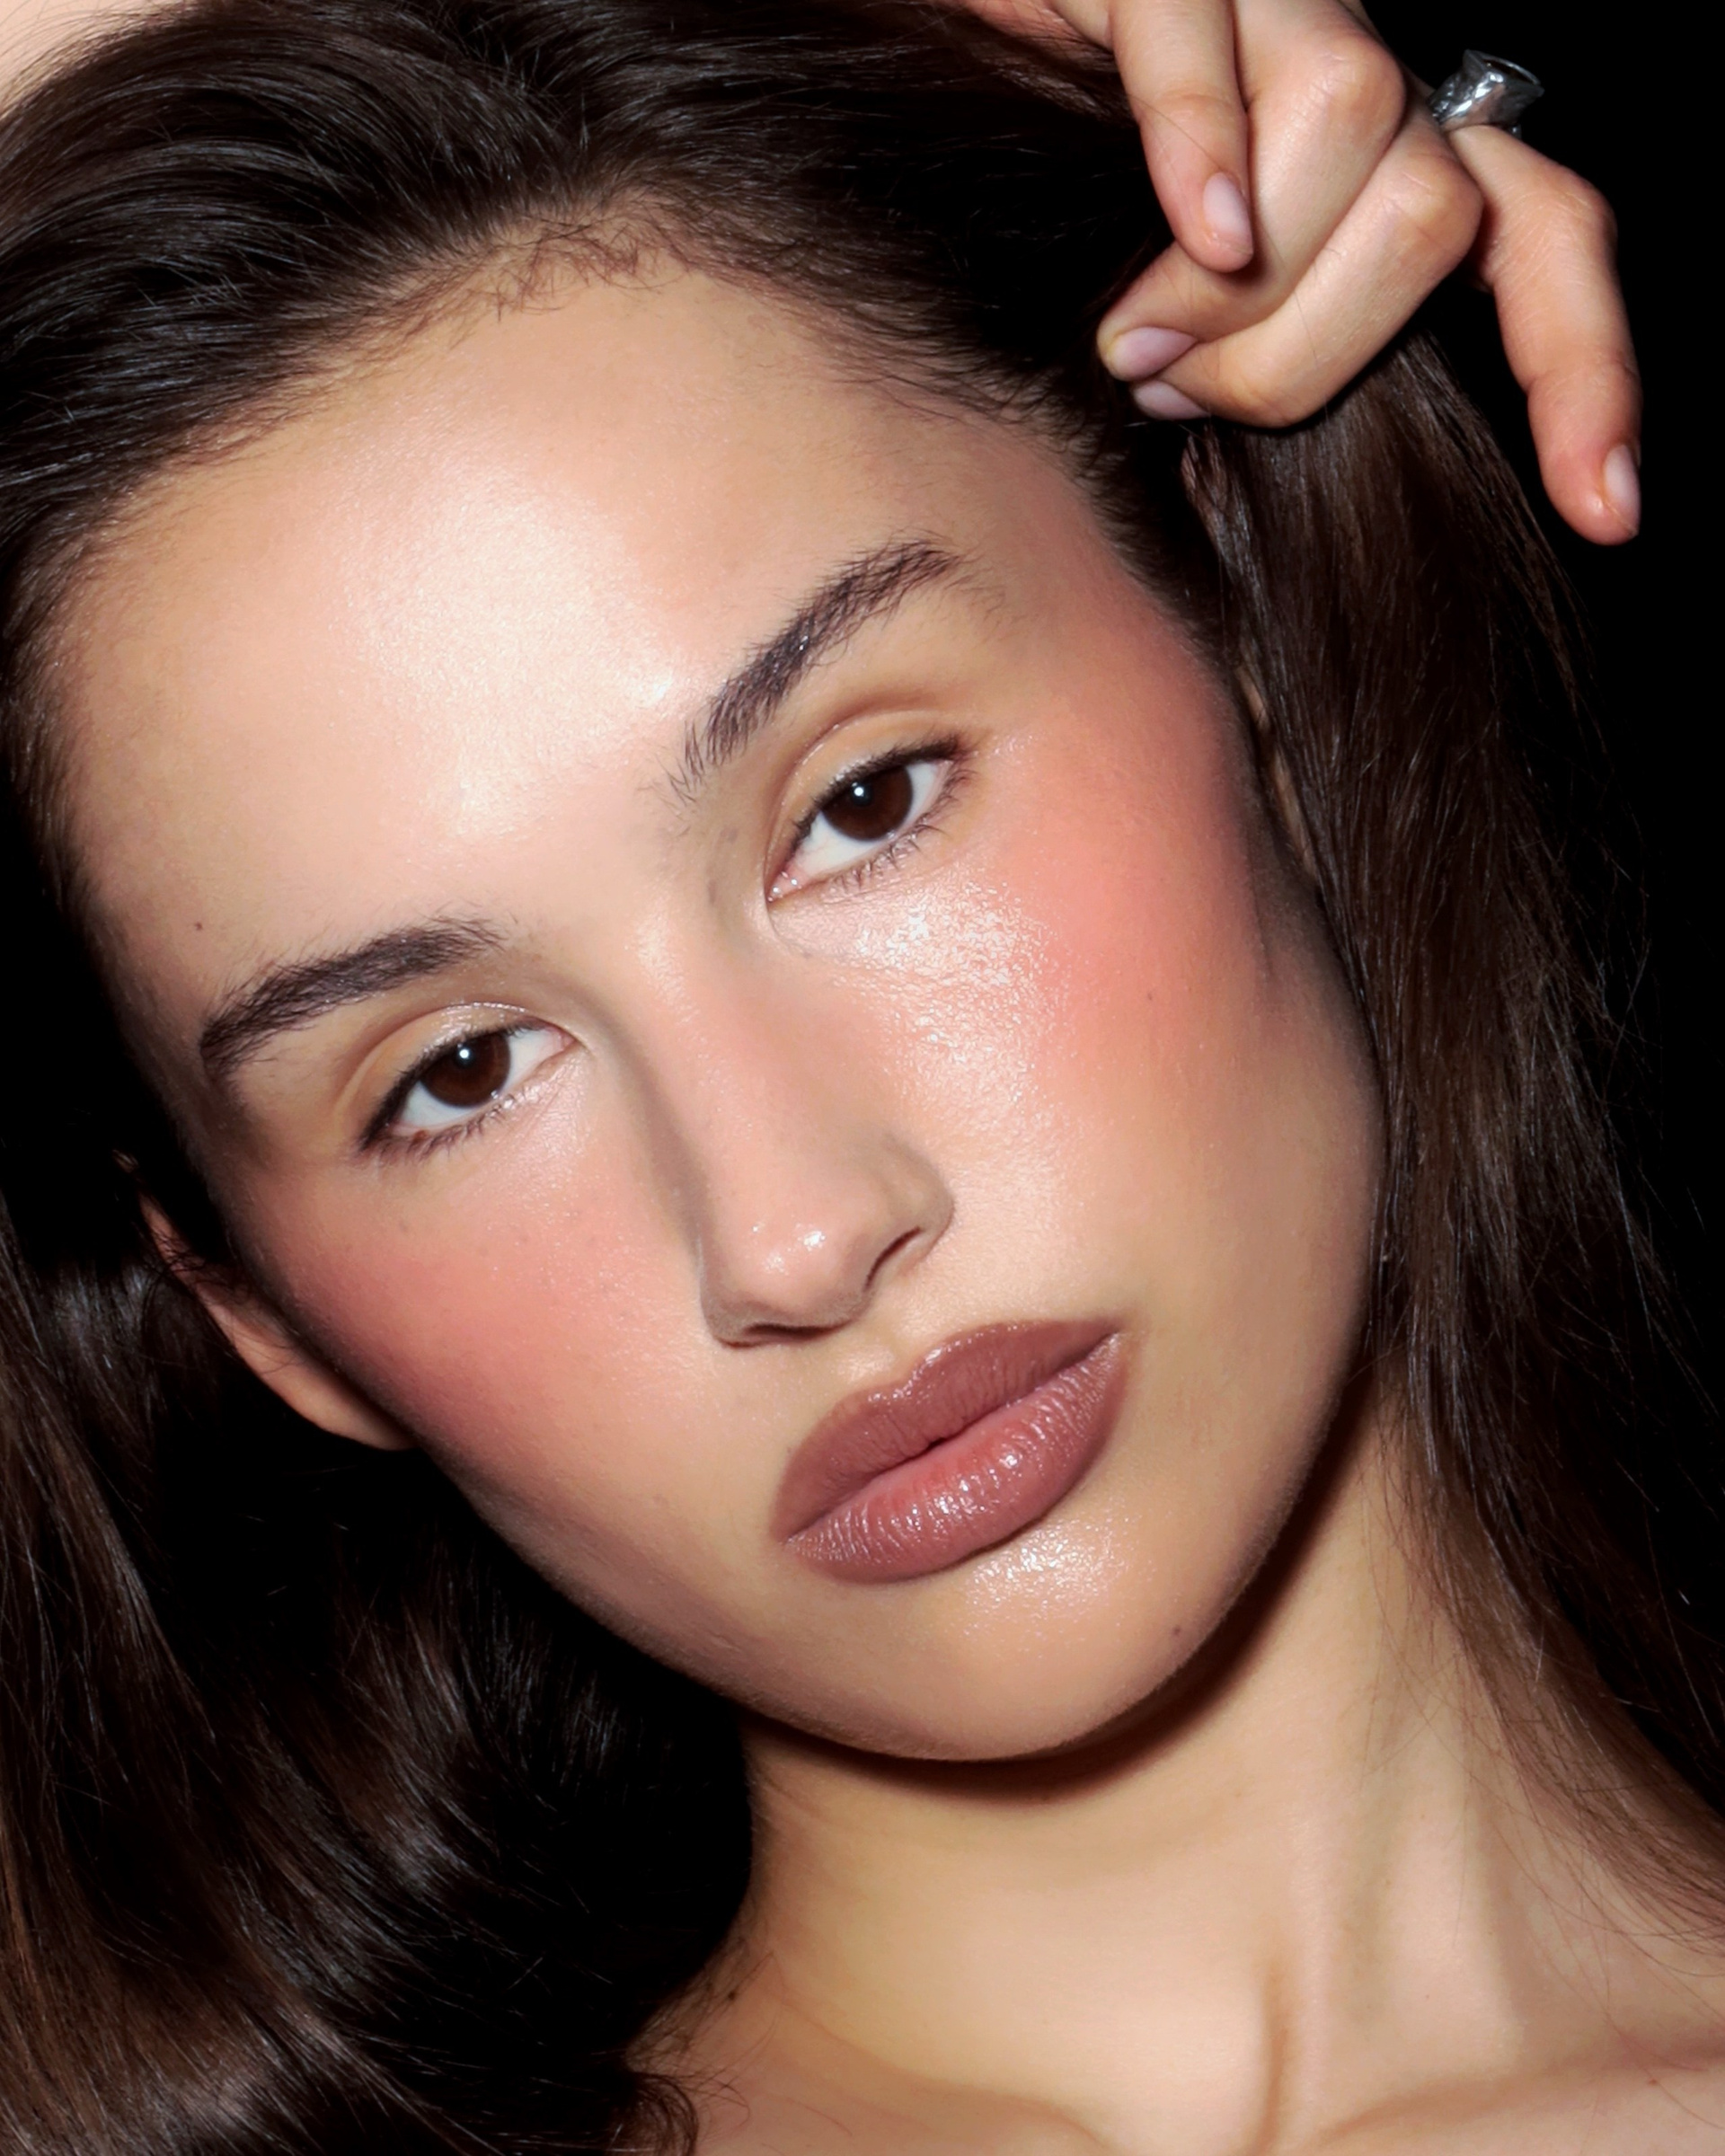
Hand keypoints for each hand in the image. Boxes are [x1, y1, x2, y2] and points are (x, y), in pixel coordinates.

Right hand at [959, 0, 1639, 543]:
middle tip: (1166, 399)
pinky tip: (1192, 223)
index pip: (1549, 247)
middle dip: (1303, 355)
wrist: (955, 81)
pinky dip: (1205, 148)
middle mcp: (1360, 80)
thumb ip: (1250, 385)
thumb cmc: (1057, 234)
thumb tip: (1252, 463)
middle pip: (1438, 217)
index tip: (1606, 510)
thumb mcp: (1176, 351)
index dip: (1588, 375)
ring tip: (1121, 337)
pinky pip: (1211, 46)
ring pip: (1356, 128)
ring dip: (1232, 282)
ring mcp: (1272, 8)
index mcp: (1389, 171)